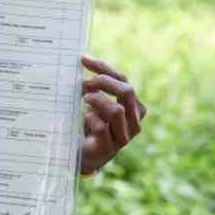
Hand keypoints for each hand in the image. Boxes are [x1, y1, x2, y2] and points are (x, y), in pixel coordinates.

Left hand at [80, 55, 146, 174]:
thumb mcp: (94, 102)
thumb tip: (83, 59)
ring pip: (117, 110)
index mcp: (133, 107)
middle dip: (103, 81)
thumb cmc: (88, 125)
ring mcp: (123, 136)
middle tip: (84, 83)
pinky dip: (91, 118)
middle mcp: (133, 121)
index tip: (82, 59)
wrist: (81, 155)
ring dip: (97, 100)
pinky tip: (84, 118)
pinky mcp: (108, 148)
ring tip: (84, 99)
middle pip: (127, 91)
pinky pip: (102, 127)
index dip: (103, 67)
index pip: (122, 80)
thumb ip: (95, 86)